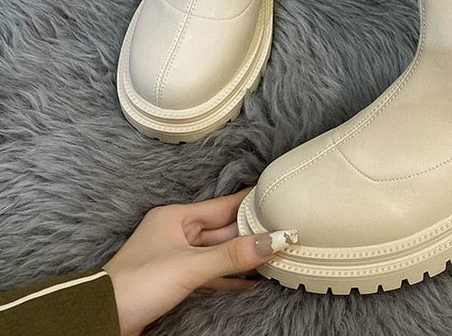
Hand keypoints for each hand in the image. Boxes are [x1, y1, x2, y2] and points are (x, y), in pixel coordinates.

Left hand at [103, 189, 296, 335]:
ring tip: (274, 255)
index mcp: (176, 217)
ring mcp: (175, 258)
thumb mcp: (190, 266)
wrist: (102, 320)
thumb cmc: (136, 284)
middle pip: (223, 230)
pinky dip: (230, 276)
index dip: (250, 203)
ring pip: (218, 253)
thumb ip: (233, 255)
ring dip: (243, 256)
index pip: (223, 206)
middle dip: (251, 232)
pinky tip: (251, 281)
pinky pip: (210, 273)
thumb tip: (274, 240)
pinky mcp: (174, 281)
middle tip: (282, 231)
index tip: (276, 198)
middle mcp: (176, 233)